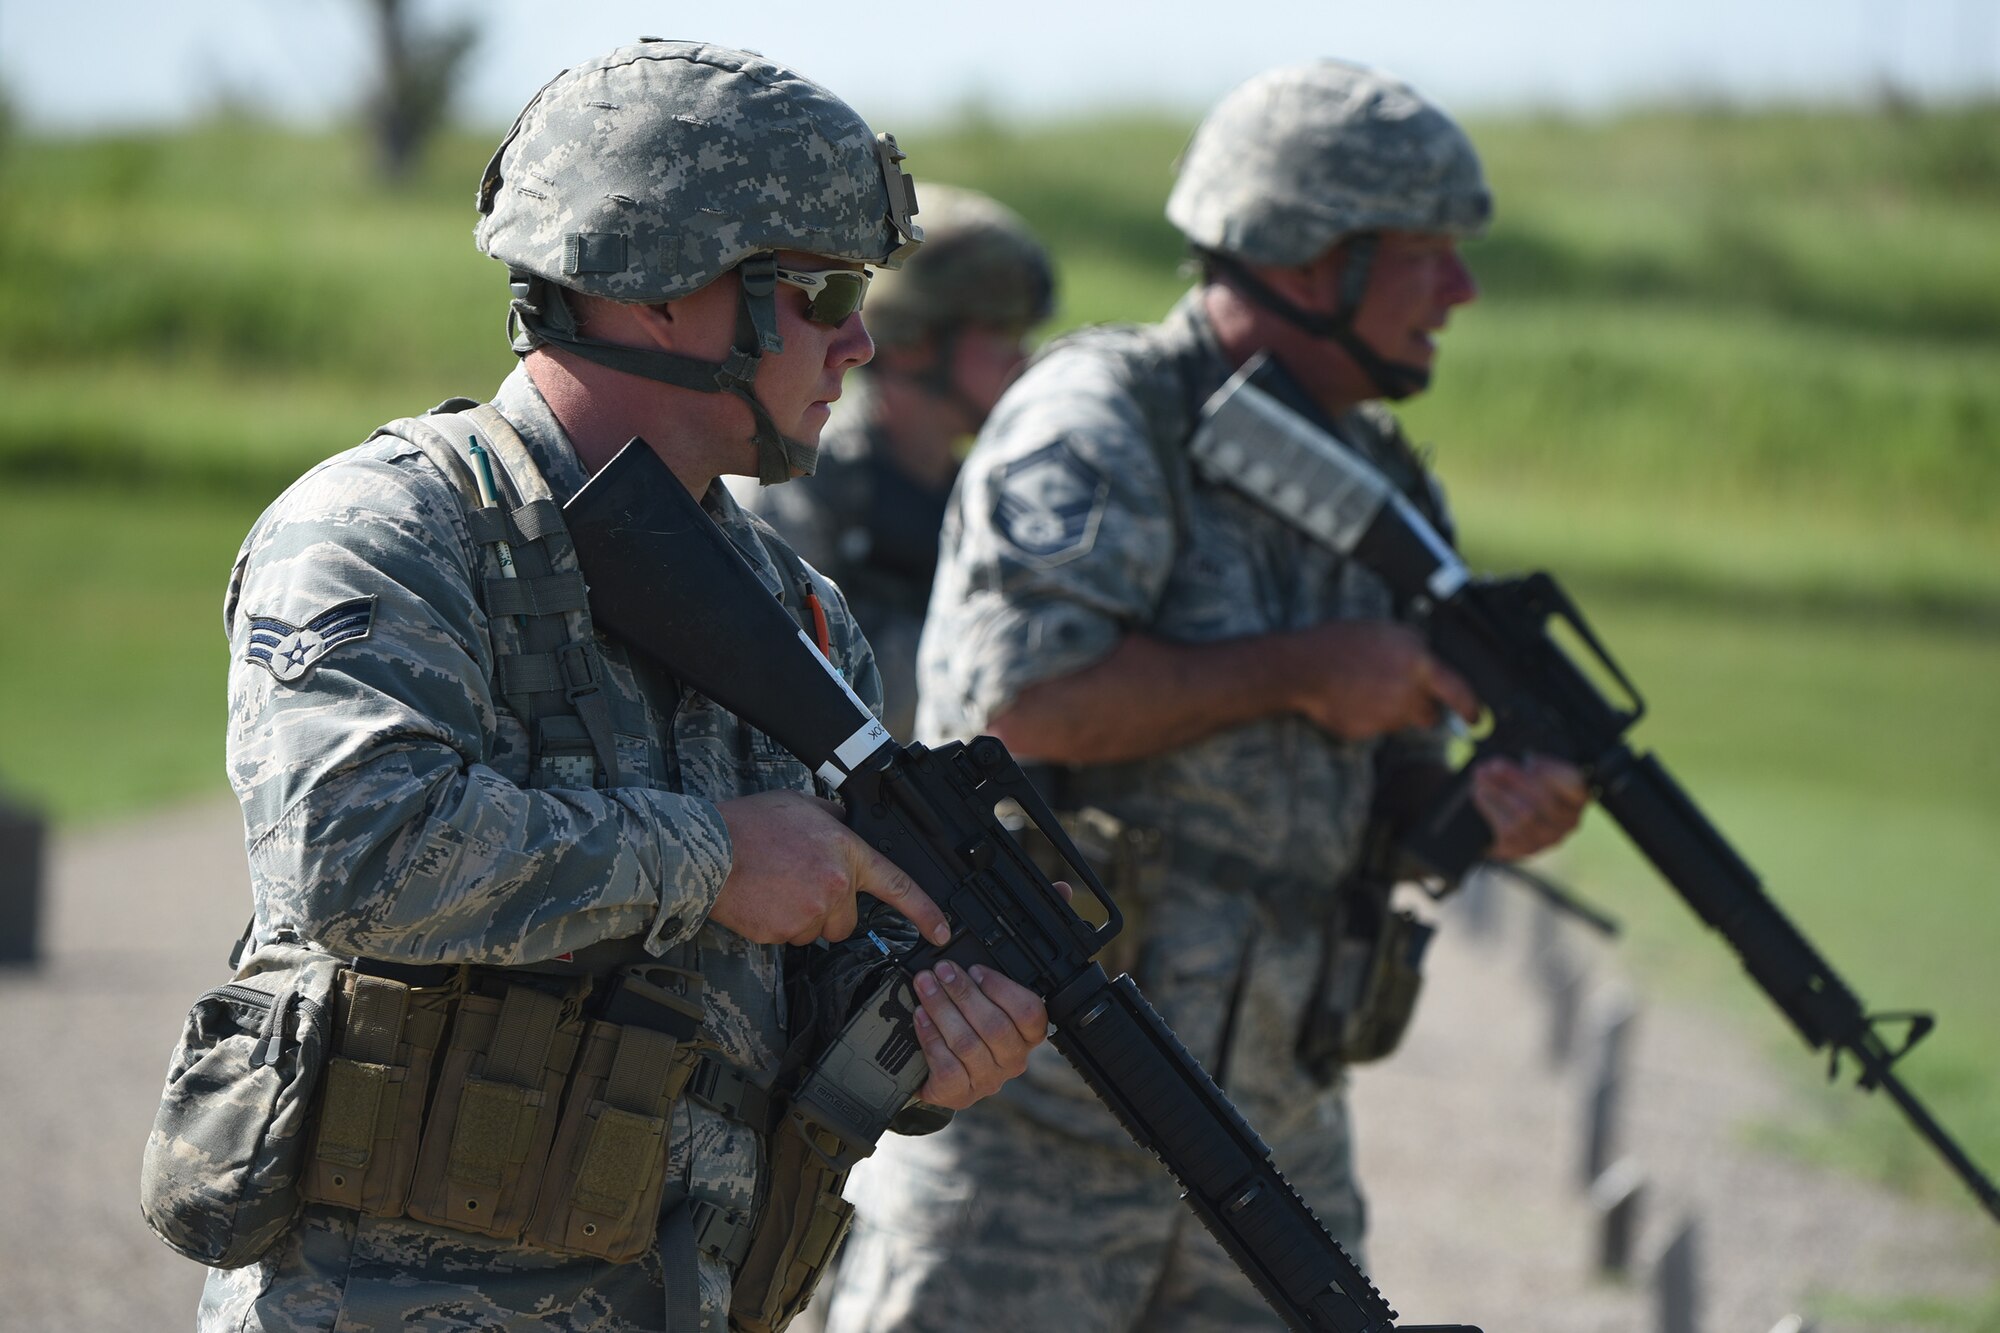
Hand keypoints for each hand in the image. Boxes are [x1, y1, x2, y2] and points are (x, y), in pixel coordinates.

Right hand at [709, 790, 951, 946]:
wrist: (708, 848)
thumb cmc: (751, 824)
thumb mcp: (804, 806)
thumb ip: (836, 821)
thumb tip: (849, 826)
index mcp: (846, 853)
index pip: (898, 886)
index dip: (925, 913)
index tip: (941, 932)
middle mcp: (834, 887)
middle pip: (848, 920)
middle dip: (829, 909)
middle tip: (799, 884)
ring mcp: (809, 914)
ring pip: (816, 931)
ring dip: (802, 918)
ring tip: (776, 888)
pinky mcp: (782, 933)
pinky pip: (789, 938)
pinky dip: (778, 924)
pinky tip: (763, 900)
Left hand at [909, 960, 1049, 1108]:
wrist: (935, 1071)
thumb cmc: (965, 1029)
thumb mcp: (981, 1006)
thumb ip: (981, 987)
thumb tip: (958, 965)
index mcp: (1027, 1036)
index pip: (1030, 1013)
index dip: (1002, 988)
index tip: (975, 969)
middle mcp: (1013, 1061)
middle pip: (994, 1026)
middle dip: (963, 993)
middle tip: (942, 971)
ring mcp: (987, 1081)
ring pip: (967, 1043)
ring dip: (942, 1009)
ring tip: (925, 987)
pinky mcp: (960, 1095)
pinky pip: (946, 1065)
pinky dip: (931, 1036)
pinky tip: (920, 1017)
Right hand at [1286, 621, 1478, 740]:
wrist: (1303, 668)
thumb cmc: (1341, 643)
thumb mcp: (1387, 630)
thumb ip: (1415, 647)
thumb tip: (1429, 658)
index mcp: (1418, 665)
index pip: (1459, 691)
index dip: (1471, 707)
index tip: (1476, 717)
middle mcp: (1408, 694)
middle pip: (1430, 714)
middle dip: (1422, 708)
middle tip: (1401, 694)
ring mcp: (1388, 717)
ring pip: (1402, 721)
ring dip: (1392, 711)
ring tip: (1366, 689)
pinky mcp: (1368, 732)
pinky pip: (1378, 728)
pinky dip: (1369, 717)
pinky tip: (1352, 699)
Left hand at [1472, 752, 1588, 860]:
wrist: (1502, 817)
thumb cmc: (1521, 783)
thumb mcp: (1528, 765)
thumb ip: (1528, 759)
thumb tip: (1510, 749)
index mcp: (1577, 796)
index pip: (1575, 785)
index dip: (1551, 771)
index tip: (1528, 759)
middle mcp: (1569, 820)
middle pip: (1545, 800)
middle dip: (1515, 780)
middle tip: (1493, 766)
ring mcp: (1549, 838)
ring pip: (1526, 816)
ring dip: (1499, 793)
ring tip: (1481, 777)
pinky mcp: (1527, 849)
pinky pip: (1509, 830)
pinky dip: (1492, 808)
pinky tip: (1480, 795)